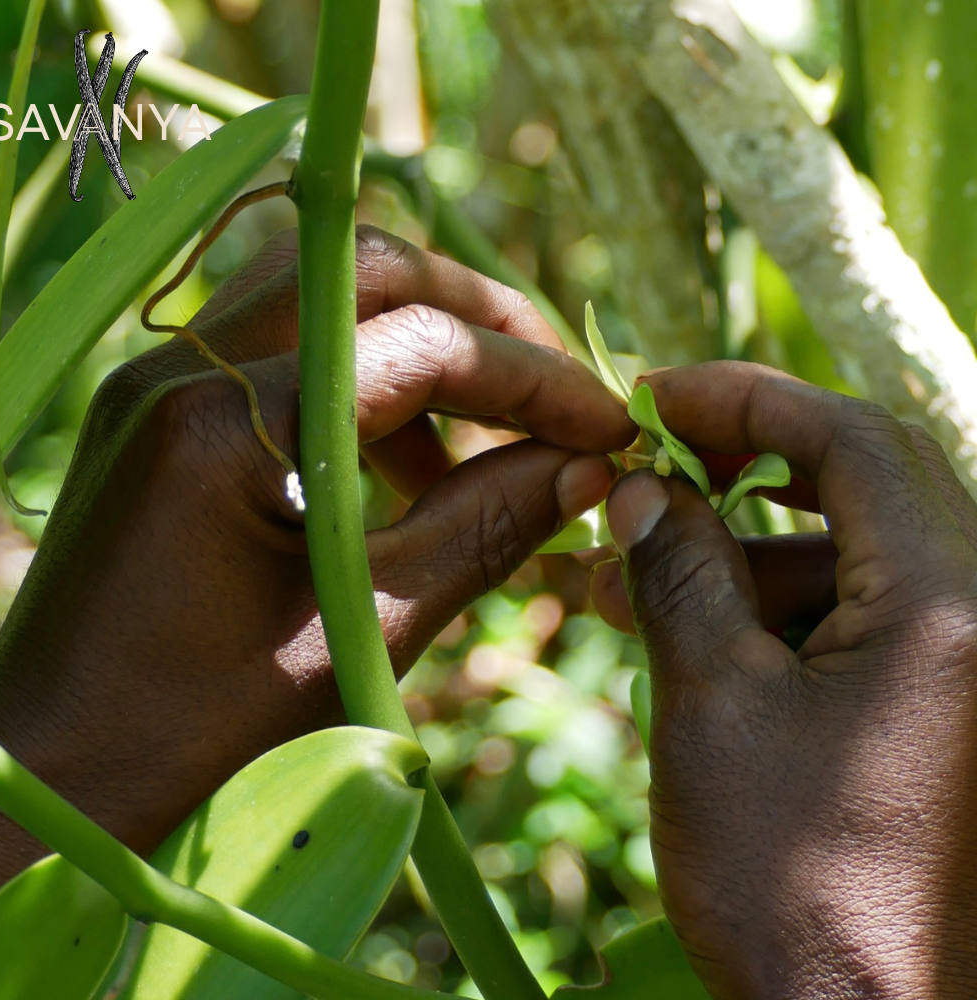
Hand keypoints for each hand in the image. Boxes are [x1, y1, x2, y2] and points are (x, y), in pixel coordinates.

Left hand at [0, 226, 633, 900]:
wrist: (58, 773)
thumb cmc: (200, 731)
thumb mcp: (365, 631)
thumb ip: (484, 530)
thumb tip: (588, 469)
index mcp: (227, 428)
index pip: (421, 346)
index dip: (534, 380)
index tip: (608, 426)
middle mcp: (181, 369)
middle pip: (368, 269)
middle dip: (481, 318)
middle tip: (554, 393)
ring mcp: (160, 378)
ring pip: (323, 293)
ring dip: (421, 342)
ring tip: (482, 441)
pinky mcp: (159, 405)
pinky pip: (282, 346)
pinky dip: (362, 380)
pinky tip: (402, 466)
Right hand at [591, 362, 976, 998]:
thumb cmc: (792, 883)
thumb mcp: (713, 710)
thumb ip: (682, 576)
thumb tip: (646, 490)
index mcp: (951, 606)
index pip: (852, 439)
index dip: (745, 400)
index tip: (656, 397)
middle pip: (859, 482)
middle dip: (740, 467)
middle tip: (649, 469)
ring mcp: (959, 664)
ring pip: (843, 555)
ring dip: (734, 555)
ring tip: (623, 578)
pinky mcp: (933, 704)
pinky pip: (850, 617)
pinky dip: (765, 609)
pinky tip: (678, 626)